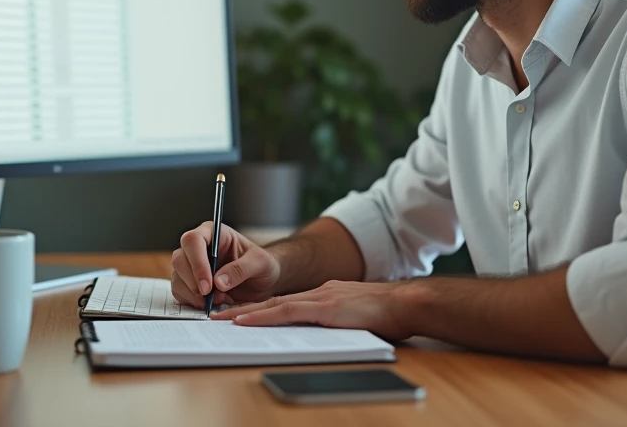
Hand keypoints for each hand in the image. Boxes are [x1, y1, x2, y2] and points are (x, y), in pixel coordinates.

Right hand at [171, 222, 279, 308]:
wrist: (262, 282)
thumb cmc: (261, 265)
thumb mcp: (260, 263)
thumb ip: (241, 269)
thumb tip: (218, 282)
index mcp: (213, 233)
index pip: (193, 240)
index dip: (197, 262)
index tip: (208, 285)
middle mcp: (198, 248)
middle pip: (179, 259)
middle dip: (192, 281)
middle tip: (210, 297)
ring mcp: (191, 266)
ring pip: (177, 278)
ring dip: (194, 295)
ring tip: (219, 299)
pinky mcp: (189, 283)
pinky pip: (180, 293)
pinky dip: (193, 302)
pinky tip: (212, 303)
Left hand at [212, 280, 413, 340]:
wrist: (406, 304)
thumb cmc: (388, 314)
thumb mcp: (356, 316)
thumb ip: (337, 319)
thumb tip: (324, 332)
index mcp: (326, 295)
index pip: (287, 302)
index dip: (262, 309)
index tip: (241, 314)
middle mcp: (319, 292)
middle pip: (275, 301)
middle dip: (246, 308)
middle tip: (220, 316)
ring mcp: (321, 298)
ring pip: (275, 305)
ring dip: (247, 312)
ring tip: (224, 319)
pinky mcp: (324, 307)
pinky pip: (286, 312)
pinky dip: (263, 317)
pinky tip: (245, 321)